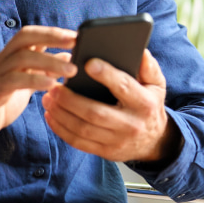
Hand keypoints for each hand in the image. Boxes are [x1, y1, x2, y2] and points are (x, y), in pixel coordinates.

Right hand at [0, 26, 76, 159]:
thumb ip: (43, 70)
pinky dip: (34, 80)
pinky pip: (13, 80)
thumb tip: (68, 58)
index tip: (77, 35)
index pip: (31, 34)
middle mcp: (2, 60)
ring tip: (72, 70)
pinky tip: (52, 85)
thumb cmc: (0, 101)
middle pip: (25, 37)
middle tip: (75, 42)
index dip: (53, 32)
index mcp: (10, 56)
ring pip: (22, 57)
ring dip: (49, 61)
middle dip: (51, 36)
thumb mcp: (25, 82)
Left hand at [42, 49, 180, 163]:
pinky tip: (50, 115)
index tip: (87, 63)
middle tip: (53, 86)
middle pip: (95, 113)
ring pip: (83, 129)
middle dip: (71, 100)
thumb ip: (147, 66)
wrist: (155, 142)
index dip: (106, 74)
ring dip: (61, 114)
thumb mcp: (156, 84)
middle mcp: (130, 124)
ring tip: (47, 98)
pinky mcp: (105, 152)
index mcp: (144, 103)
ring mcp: (116, 141)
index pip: (123, 87)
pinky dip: (61, 129)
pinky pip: (79, 142)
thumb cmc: (149, 104)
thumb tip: (138, 50)